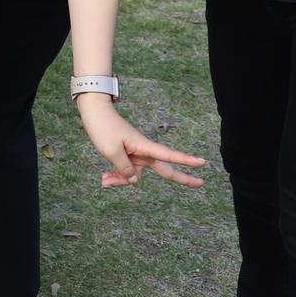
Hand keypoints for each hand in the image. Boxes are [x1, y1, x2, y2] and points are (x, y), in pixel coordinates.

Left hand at [76, 94, 206, 188]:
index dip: (186, 160)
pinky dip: (116, 176)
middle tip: (200, 184)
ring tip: (104, 180)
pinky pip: (125, 172)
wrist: (93, 112)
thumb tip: (135, 181)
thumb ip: (125, 170)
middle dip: (181, 177)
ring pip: (135, 176)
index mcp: (144, 147)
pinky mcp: (126, 156)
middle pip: (164, 168)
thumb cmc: (104, 128)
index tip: (202, 162)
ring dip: (121, 181)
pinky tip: (104, 178)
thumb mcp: (112, 151)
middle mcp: (143, 152)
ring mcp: (135, 154)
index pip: (170, 155)